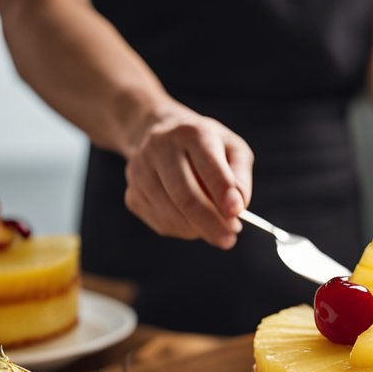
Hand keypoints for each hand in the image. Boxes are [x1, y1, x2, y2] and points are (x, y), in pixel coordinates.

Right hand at [123, 103, 253, 248]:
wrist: (159, 134)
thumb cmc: (205, 145)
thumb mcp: (232, 147)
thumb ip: (240, 176)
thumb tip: (238, 206)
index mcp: (191, 133)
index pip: (208, 166)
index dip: (223, 193)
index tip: (236, 214)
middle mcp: (160, 148)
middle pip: (185, 196)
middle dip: (211, 223)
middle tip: (230, 239)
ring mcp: (140, 171)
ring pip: (171, 214)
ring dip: (199, 230)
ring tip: (217, 231)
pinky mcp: (132, 194)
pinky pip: (161, 222)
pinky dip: (183, 230)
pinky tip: (194, 221)